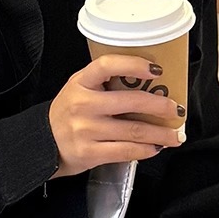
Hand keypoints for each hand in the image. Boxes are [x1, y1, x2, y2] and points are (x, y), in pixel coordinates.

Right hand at [49, 54, 183, 177]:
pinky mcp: (89, 152)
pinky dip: (146, 150)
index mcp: (80, 83)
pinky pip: (126, 151)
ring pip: (134, 130)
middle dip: (161, 106)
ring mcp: (86, 130)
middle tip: (175, 110)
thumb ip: (104, 83)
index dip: (134, 64)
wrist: (43, 143)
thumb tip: (148, 86)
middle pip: (131, 102)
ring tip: (174, 135)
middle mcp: (83, 105)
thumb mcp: (78, 89)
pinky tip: (155, 148)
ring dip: (161, 133)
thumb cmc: (67, 114)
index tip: (156, 70)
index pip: (107, 66)